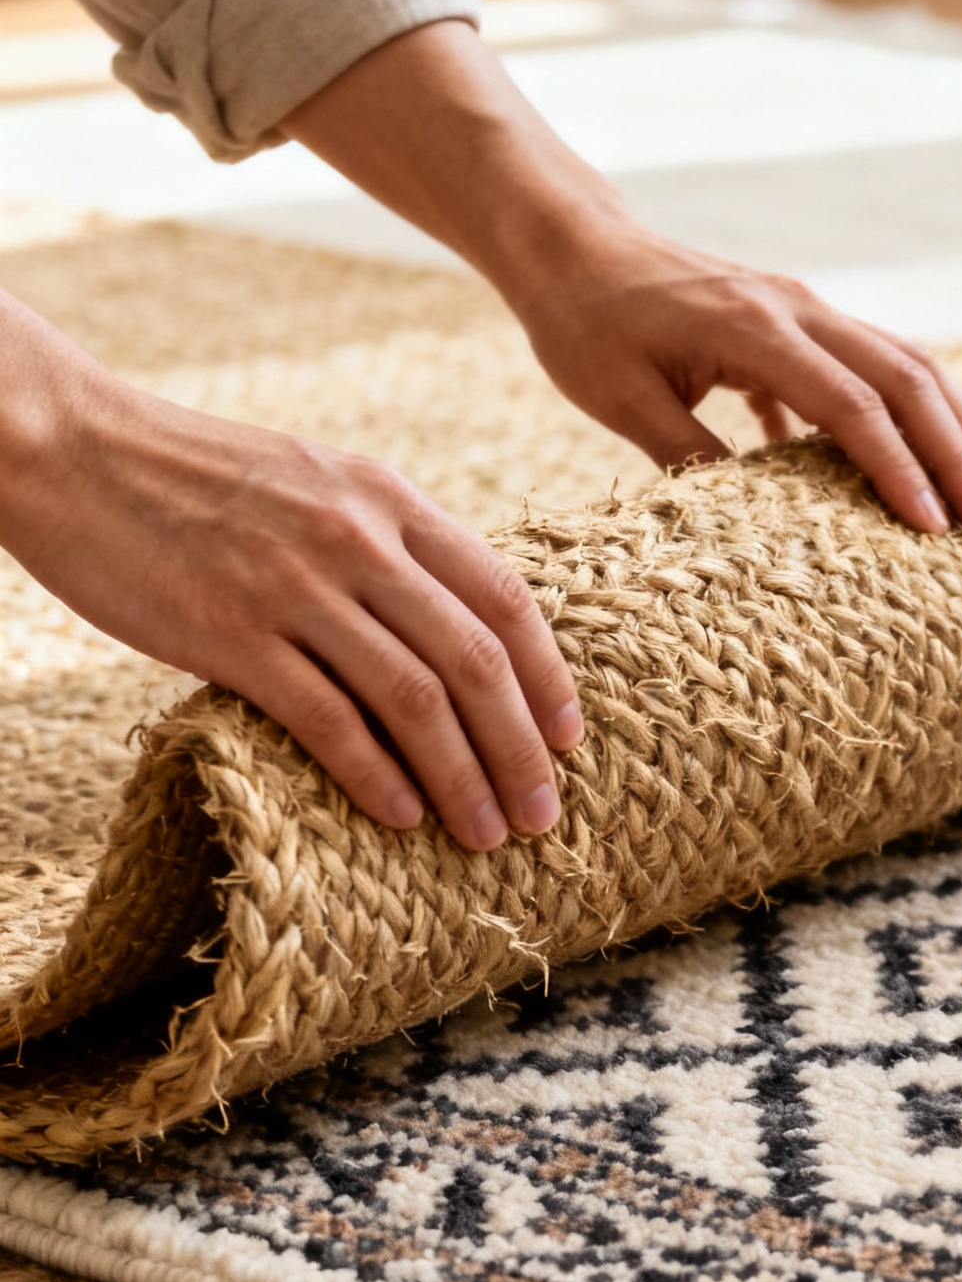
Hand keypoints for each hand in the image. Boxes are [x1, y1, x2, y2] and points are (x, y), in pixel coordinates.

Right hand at [0, 292, 580, 844]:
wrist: (70, 447)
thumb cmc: (191, 475)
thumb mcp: (311, 480)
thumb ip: (380, 538)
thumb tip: (445, 619)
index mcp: (385, 497)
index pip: (502, 596)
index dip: (547, 677)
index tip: (570, 739)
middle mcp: (355, 539)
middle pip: (475, 661)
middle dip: (522, 749)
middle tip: (544, 815)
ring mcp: (295, 587)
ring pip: (416, 701)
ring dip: (463, 779)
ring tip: (486, 834)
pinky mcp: (231, 634)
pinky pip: (329, 719)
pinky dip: (377, 777)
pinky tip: (404, 818)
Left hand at [510, 213, 961, 539]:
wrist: (573, 245)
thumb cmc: (585, 325)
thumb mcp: (619, 400)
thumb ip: (688, 456)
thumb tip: (748, 526)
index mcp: (754, 329)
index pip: (850, 406)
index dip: (897, 470)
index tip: (934, 528)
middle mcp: (797, 308)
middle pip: (907, 377)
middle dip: (959, 452)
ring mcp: (806, 306)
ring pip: (907, 363)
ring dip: (959, 427)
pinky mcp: (801, 317)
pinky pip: (878, 362)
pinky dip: (917, 412)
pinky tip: (941, 463)